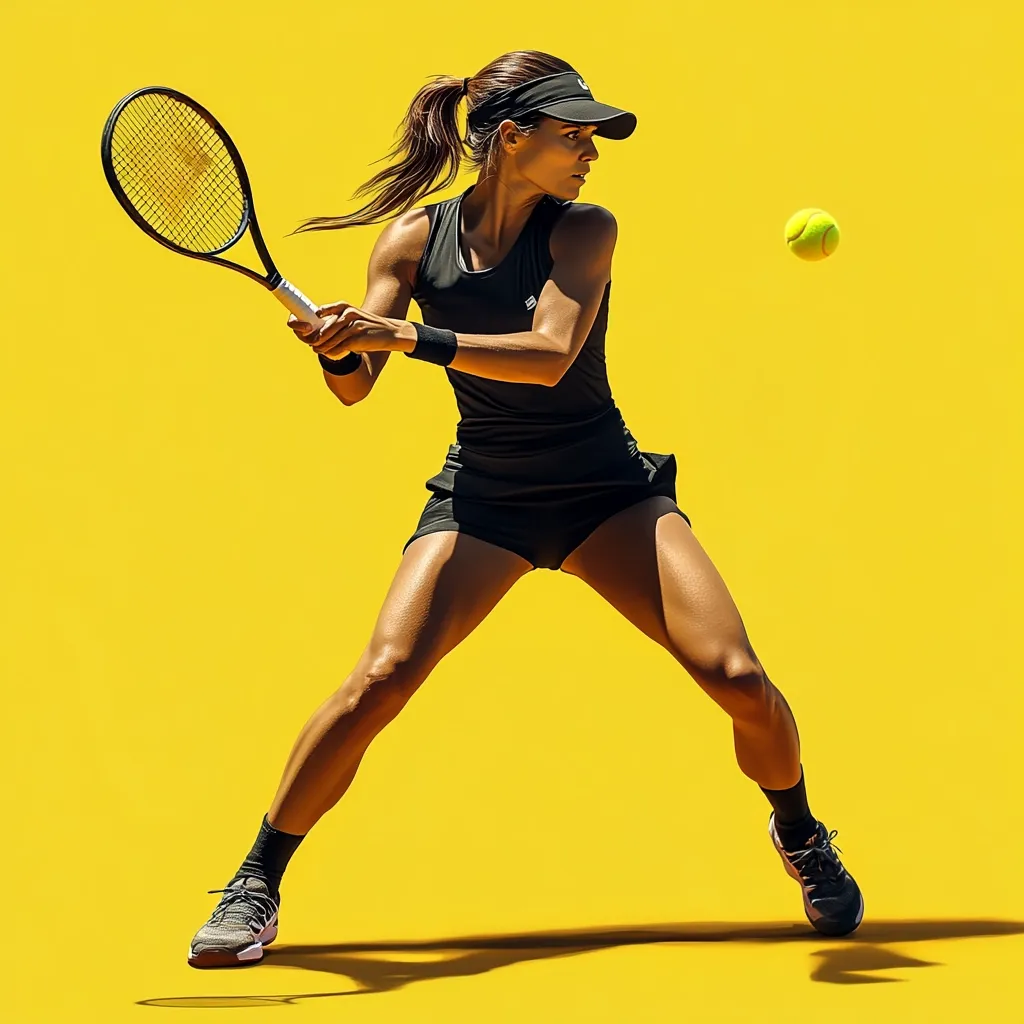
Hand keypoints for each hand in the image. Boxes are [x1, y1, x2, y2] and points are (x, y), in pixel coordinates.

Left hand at [287, 301, 416, 358]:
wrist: (391, 332)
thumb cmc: (370, 327)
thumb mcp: (354, 318)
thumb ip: (339, 321)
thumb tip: (320, 331)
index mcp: (345, 307)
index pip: (322, 311)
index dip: (310, 320)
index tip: (300, 327)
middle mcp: (348, 314)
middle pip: (324, 328)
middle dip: (315, 337)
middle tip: (310, 344)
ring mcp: (353, 326)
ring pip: (330, 339)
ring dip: (322, 347)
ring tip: (317, 350)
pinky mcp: (357, 338)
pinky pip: (339, 347)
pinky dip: (332, 352)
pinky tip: (329, 354)